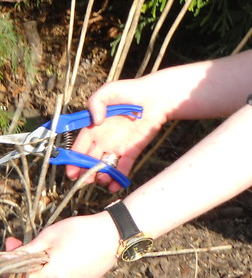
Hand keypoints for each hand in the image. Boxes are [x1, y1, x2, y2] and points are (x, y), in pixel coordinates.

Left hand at [4, 211, 118, 277]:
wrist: (114, 234)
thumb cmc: (83, 231)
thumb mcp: (51, 234)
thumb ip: (27, 248)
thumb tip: (9, 254)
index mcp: (53, 277)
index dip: (15, 266)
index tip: (14, 251)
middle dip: (33, 264)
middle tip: (39, 244)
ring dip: (46, 269)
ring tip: (60, 250)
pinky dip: (58, 274)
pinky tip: (68, 259)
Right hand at [66, 75, 170, 191]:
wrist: (155, 97)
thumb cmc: (130, 91)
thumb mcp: (108, 91)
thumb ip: (96, 102)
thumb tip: (96, 121)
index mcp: (94, 127)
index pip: (79, 146)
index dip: (73, 158)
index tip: (70, 170)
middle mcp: (104, 139)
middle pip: (89, 159)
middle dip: (85, 172)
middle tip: (84, 180)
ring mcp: (117, 146)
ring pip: (105, 166)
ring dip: (101, 176)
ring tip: (102, 180)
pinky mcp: (132, 150)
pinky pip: (123, 167)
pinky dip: (119, 178)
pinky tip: (115, 186)